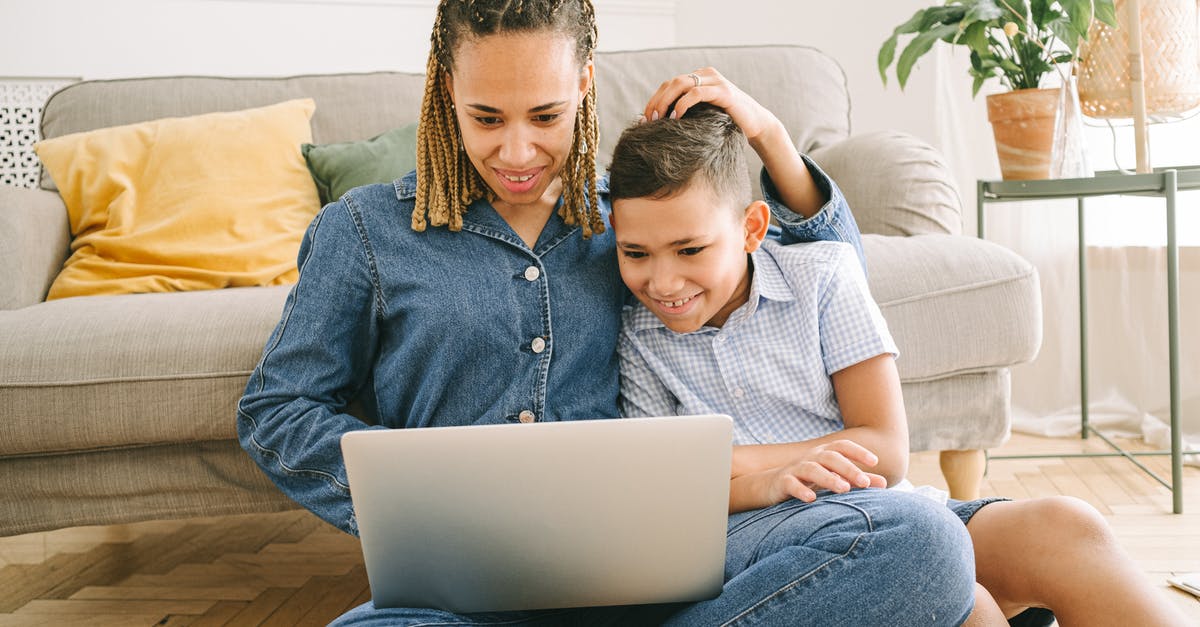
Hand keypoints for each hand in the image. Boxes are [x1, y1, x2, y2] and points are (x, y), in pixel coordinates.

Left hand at [642, 67, 779, 142]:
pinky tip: (676, 117)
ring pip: (682, 84)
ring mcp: (716, 81)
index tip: (645, 118)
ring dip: (666, 101)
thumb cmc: (726, 123)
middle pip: (672, 82)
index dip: (655, 99)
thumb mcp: (702, 114)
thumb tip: (657, 120)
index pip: (670, 84)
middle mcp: (707, 74)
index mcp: (700, 77)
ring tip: (659, 119)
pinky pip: (697, 93)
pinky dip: (683, 104)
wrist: (755, 124)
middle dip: (657, 101)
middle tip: (648, 120)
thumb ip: (686, 110)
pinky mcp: (724, 92)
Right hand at [750, 439, 886, 504]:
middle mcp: (811, 458)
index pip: (842, 446)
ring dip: (828, 478)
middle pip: (830, 457)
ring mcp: (795, 469)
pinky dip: (801, 490)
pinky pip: (791, 483)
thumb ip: (857, 480)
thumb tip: (884, 483)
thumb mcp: (833, 478)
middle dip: (848, 468)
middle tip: (864, 482)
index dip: (858, 451)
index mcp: (824, 454)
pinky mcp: (782, 482)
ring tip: (843, 488)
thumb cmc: (808, 481)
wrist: (771, 485)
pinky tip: (811, 498)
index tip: (875, 461)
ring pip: (812, 469)